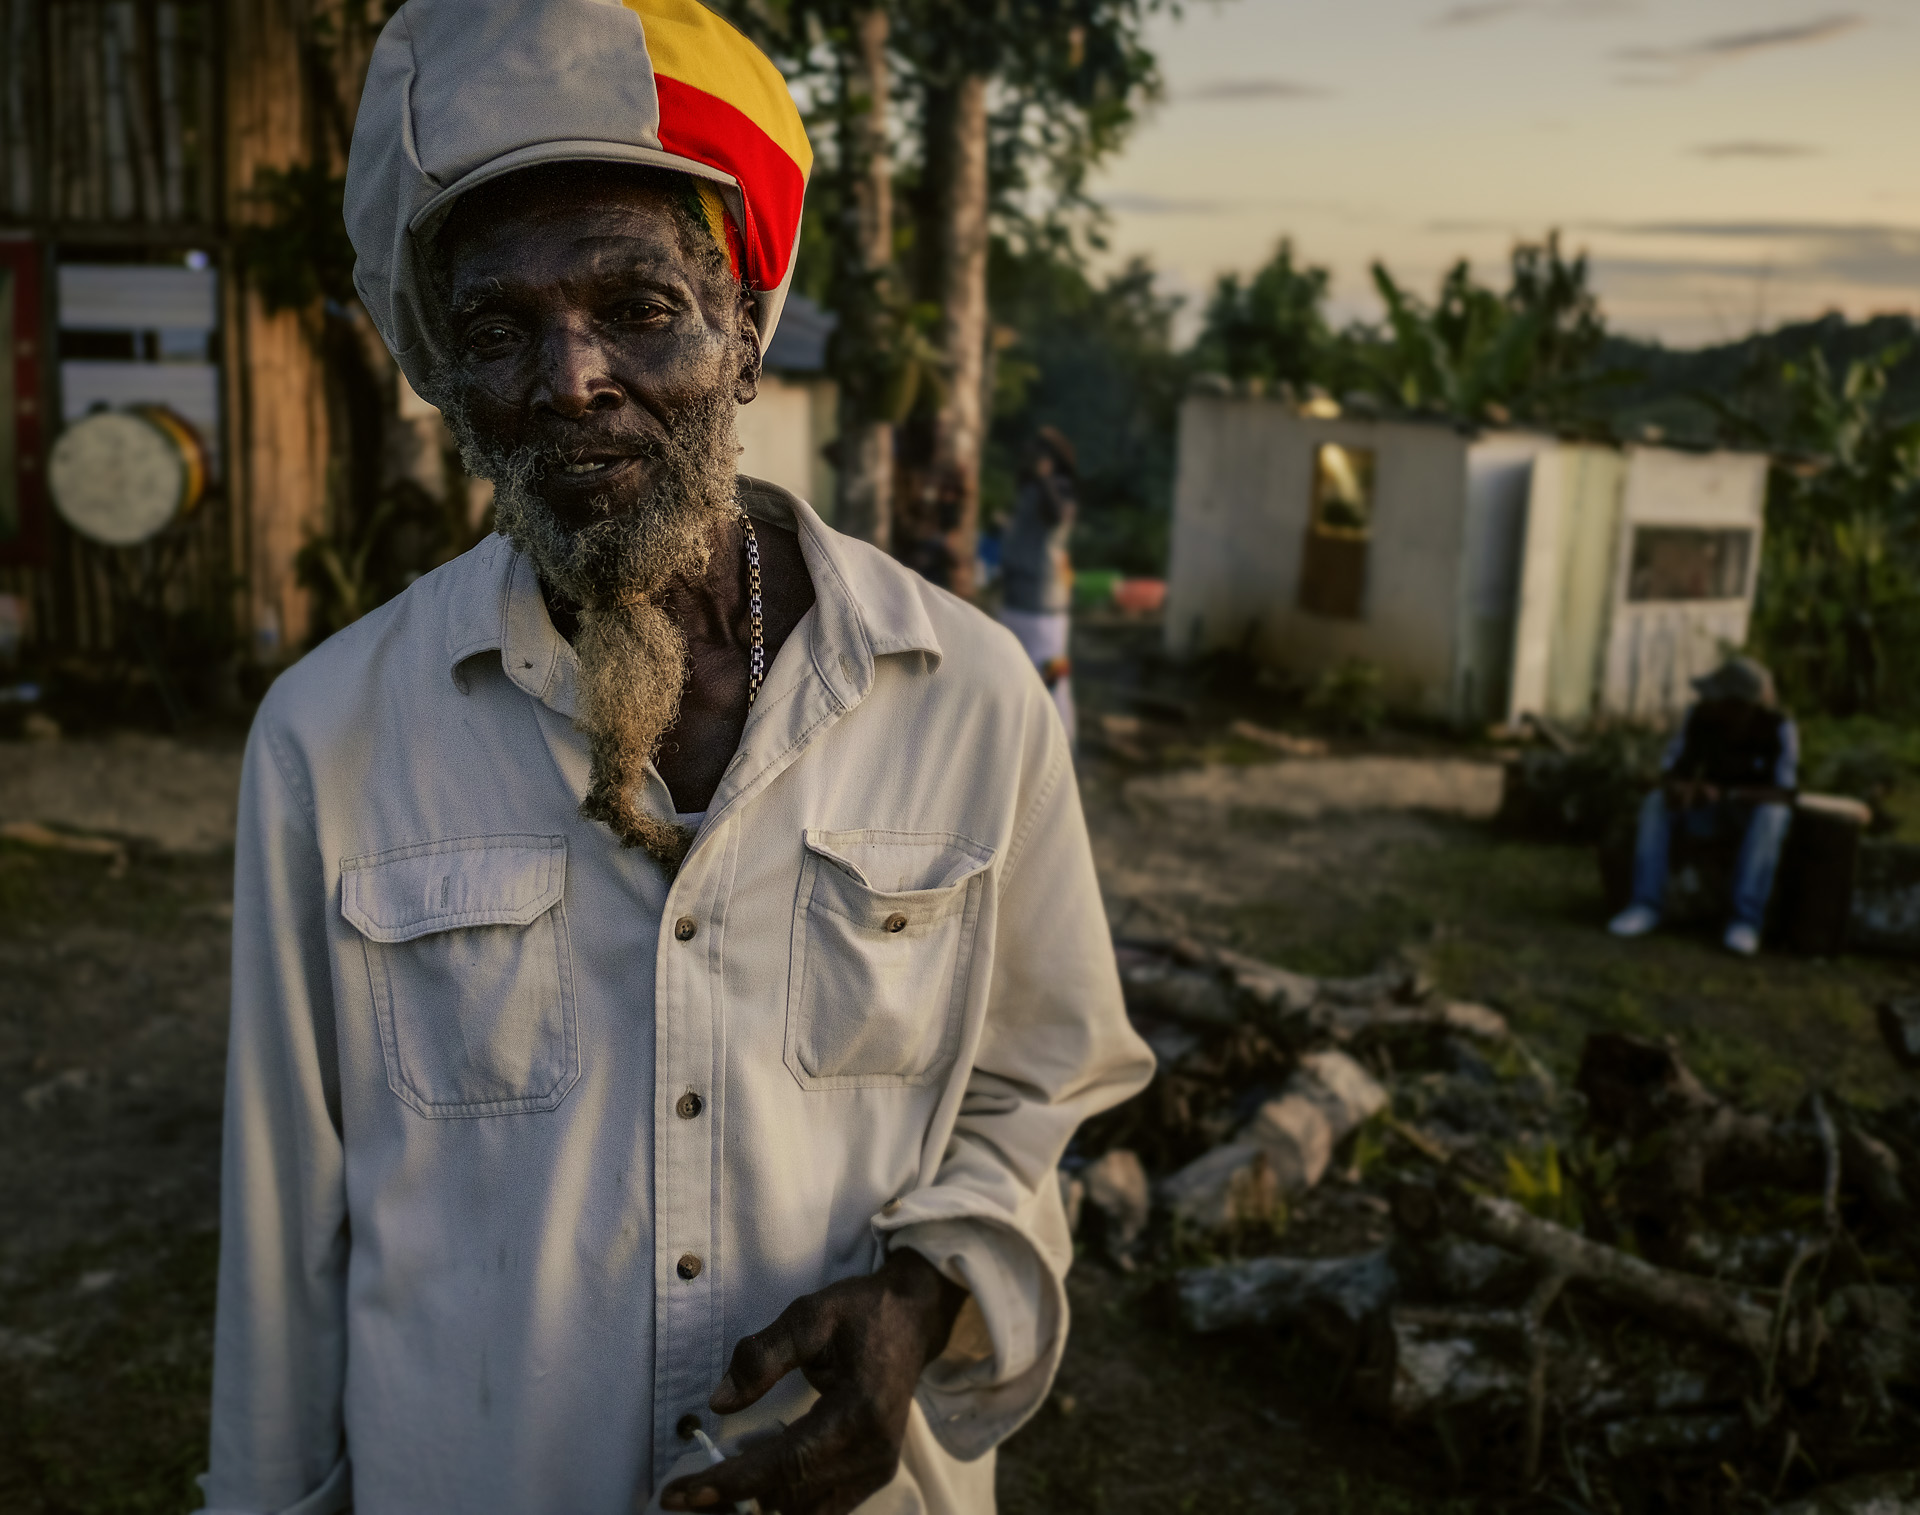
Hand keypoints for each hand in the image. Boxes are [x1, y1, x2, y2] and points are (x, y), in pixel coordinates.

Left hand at [659, 1248, 967, 1514]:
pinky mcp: (872, 1475)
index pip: (787, 1463)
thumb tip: (718, 1402)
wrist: (913, 1319)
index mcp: (860, 1412)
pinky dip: (781, 1498)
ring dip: (755, 1505)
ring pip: (804, 1512)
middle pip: (791, 1501)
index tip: (683, 1493)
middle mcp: (872, 1453)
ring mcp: (875, 1470)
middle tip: (681, 1494)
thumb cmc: (862, 1312)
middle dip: (732, 1502)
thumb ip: (763, 1355)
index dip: (731, 1482)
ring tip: (711, 1488)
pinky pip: (820, 1506)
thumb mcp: (810, 1315)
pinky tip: (752, 1475)